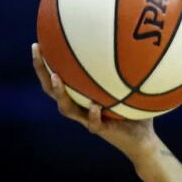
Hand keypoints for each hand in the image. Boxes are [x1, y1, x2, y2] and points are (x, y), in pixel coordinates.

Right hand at [32, 43, 159, 161]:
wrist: (143, 140)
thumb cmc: (136, 109)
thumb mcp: (131, 85)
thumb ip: (129, 68)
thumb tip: (135, 41)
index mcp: (82, 96)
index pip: (58, 78)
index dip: (45, 64)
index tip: (38, 43)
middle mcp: (79, 107)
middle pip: (51, 90)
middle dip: (42, 71)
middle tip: (37, 51)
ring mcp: (87, 120)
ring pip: (66, 108)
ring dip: (60, 92)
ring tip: (56, 77)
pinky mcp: (101, 130)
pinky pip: (94, 124)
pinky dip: (93, 115)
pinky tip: (95, 106)